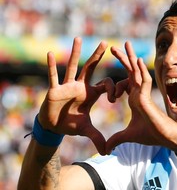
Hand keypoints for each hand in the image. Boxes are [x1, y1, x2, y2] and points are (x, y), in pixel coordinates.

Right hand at [38, 37, 114, 154]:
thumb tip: (106, 151)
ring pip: (72, 67)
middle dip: (97, 56)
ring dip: (75, 53)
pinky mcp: (54, 90)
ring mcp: (67, 86)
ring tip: (78, 38)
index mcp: (91, 93)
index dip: (113, 89)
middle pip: (91, 68)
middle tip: (105, 42)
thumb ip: (96, 137)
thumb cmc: (70, 124)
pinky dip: (50, 67)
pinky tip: (49, 54)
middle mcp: (80, 86)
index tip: (115, 98)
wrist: (54, 126)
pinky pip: (53, 76)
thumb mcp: (85, 129)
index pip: (106, 85)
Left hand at [106, 42, 176, 153]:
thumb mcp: (127, 136)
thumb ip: (116, 139)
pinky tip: (137, 60)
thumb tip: (105, 149)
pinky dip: (141, 71)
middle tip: (113, 48)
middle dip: (122, 59)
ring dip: (131, 58)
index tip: (110, 93)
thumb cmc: (150, 134)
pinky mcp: (148, 98)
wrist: (164, 138)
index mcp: (134, 98)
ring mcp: (143, 93)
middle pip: (130, 71)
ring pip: (137, 71)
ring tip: (125, 44)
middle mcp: (139, 92)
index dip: (115, 83)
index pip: (125, 82)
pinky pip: (145, 81)